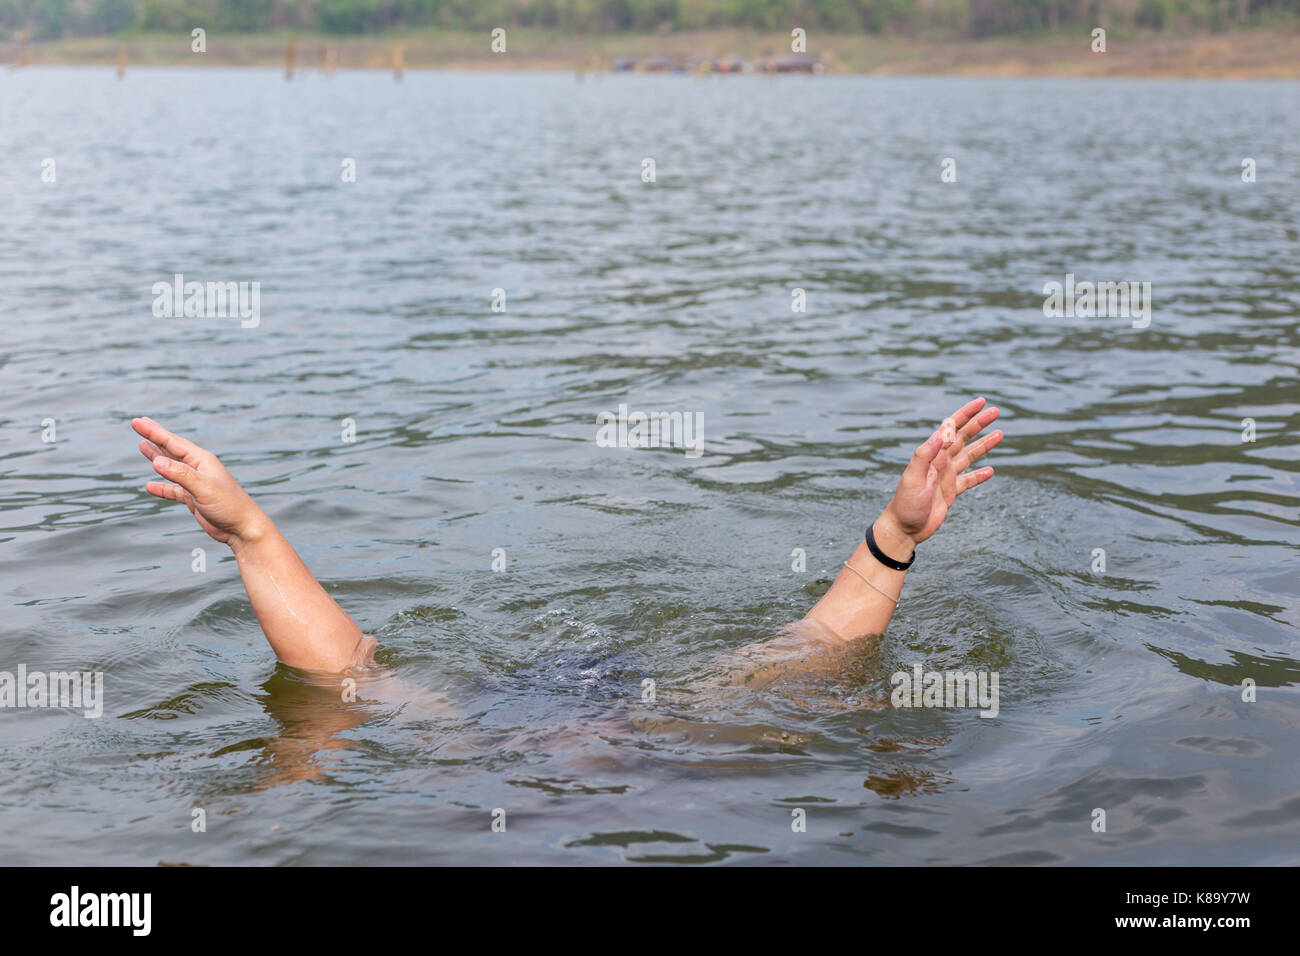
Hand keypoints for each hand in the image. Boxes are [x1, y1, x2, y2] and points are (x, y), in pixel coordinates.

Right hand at [131, 418, 268, 548]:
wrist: (242, 529)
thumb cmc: (229, 505)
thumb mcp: (204, 487)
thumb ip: (180, 474)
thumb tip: (156, 461)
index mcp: (202, 461)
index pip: (173, 442)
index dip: (154, 431)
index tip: (137, 422)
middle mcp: (199, 469)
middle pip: (171, 449)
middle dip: (154, 437)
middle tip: (138, 424)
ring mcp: (196, 484)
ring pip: (170, 467)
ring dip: (156, 457)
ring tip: (142, 446)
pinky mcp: (194, 499)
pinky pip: (173, 490)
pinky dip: (162, 487)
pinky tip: (149, 486)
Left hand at [876, 397, 1001, 551]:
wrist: (903, 529)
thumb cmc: (905, 504)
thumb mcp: (913, 478)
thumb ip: (925, 455)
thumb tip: (941, 432)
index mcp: (932, 455)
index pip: (951, 428)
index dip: (965, 414)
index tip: (980, 402)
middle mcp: (940, 463)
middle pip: (963, 438)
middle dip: (979, 424)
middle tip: (996, 411)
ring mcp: (946, 477)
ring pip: (969, 456)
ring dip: (984, 445)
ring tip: (1000, 434)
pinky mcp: (950, 492)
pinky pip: (969, 480)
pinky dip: (979, 475)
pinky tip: (991, 471)